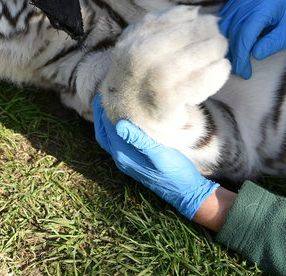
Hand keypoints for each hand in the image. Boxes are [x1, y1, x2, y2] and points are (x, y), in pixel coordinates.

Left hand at [93, 96, 217, 219]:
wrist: (185, 192)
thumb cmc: (175, 172)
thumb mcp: (159, 155)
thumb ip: (139, 141)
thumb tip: (118, 125)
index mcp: (124, 155)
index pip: (107, 129)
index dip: (103, 111)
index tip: (106, 92)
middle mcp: (122, 159)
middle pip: (103, 133)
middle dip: (100, 115)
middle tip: (104, 95)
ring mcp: (128, 161)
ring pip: (110, 138)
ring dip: (107, 121)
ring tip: (112, 104)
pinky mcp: (135, 161)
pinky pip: (119, 142)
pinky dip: (116, 129)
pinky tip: (127, 120)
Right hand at [218, 0, 285, 78]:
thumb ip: (272, 44)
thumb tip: (255, 55)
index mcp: (265, 5)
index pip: (246, 32)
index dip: (242, 54)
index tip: (244, 71)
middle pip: (234, 30)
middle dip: (235, 53)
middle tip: (239, 71)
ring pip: (226, 25)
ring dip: (228, 46)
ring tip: (235, 63)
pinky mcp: (235, 1)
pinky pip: (225, 20)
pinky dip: (225, 36)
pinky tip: (231, 49)